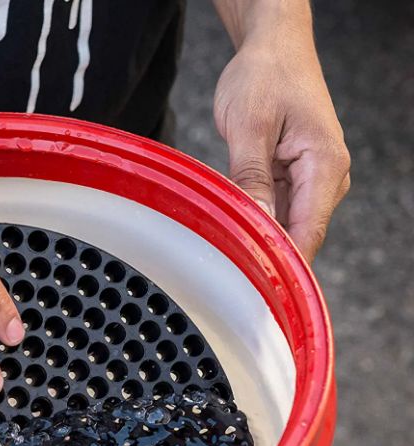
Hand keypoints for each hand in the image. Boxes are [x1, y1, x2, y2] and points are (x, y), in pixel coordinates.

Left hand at [213, 23, 349, 261]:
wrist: (274, 49)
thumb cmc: (264, 77)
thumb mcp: (249, 126)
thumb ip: (252, 178)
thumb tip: (256, 225)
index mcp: (325, 165)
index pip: (307, 233)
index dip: (282, 264)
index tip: (254, 288)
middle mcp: (327, 178)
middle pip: (299, 237)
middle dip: (267, 256)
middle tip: (227, 276)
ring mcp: (313, 181)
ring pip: (286, 228)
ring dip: (259, 240)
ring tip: (225, 254)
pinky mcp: (296, 180)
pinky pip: (276, 213)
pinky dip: (256, 222)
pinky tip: (232, 230)